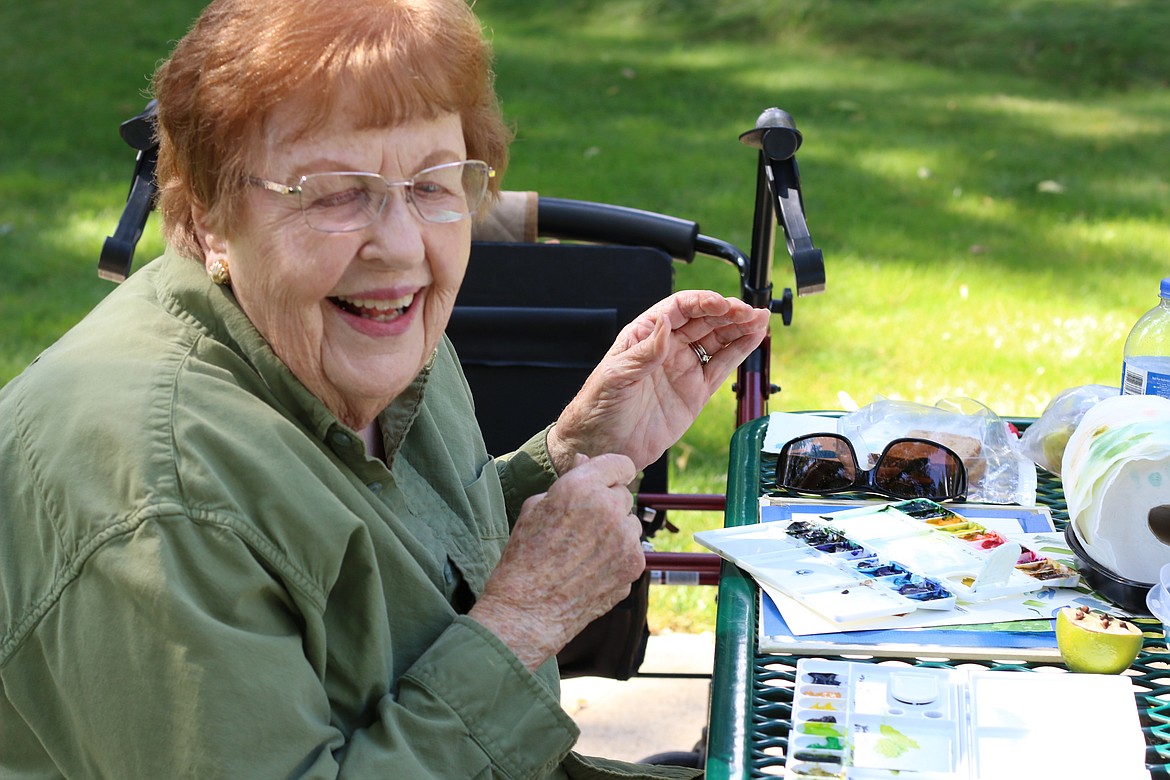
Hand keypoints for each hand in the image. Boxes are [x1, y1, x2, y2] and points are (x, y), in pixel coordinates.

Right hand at [469, 454, 644, 669]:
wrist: (529, 609)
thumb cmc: (525, 556)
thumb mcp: (536, 507)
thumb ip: (568, 481)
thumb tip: (585, 462)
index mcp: (581, 487)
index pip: (620, 464)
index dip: (612, 472)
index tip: (605, 481)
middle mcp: (609, 508)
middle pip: (624, 495)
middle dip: (608, 504)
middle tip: (583, 524)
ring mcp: (625, 540)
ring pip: (631, 524)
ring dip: (616, 530)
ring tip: (585, 550)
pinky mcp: (634, 566)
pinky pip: (633, 550)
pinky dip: (618, 556)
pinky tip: (592, 568)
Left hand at [547, 291, 768, 473]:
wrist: (603, 446)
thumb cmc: (598, 408)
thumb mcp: (616, 376)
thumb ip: (644, 352)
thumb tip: (665, 325)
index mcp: (644, 335)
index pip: (678, 308)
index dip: (702, 303)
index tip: (721, 304)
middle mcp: (667, 348)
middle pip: (703, 320)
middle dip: (728, 313)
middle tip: (749, 312)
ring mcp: (683, 368)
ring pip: (717, 340)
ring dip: (739, 328)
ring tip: (760, 320)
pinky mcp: (695, 391)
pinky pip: (722, 365)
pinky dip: (740, 350)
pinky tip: (755, 337)